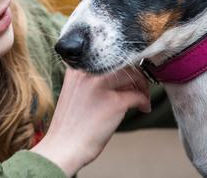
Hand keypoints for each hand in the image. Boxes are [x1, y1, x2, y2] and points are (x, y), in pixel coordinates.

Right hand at [31, 67, 150, 176]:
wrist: (62, 147)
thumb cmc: (69, 125)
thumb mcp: (75, 92)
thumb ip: (91, 80)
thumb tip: (119, 78)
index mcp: (77, 68)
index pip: (108, 57)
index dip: (122, 66)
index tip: (129, 76)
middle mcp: (89, 72)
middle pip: (122, 64)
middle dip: (135, 75)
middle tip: (140, 87)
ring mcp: (101, 86)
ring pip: (132, 76)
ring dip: (142, 87)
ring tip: (142, 98)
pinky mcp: (114, 103)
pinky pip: (138, 96)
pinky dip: (144, 102)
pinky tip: (143, 108)